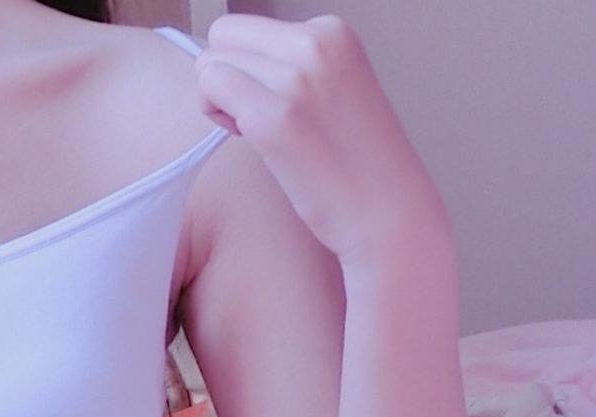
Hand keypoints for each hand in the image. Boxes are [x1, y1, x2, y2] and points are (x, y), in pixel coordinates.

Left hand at [193, 13, 446, 266]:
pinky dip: (219, 119)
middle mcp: (314, 42)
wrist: (386, 208)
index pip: (244, 27)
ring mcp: (296, 78)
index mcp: (330, 30)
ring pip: (209, 65)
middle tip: (257, 117)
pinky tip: (256, 142)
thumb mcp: (331, 85)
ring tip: (262, 133)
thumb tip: (222, 63)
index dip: (244, 67)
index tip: (270, 99)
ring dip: (219, 102)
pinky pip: (210, 93)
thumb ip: (287, 65)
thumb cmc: (354, 162)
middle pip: (222, 37)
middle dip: (224, 78)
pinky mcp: (275, 117)